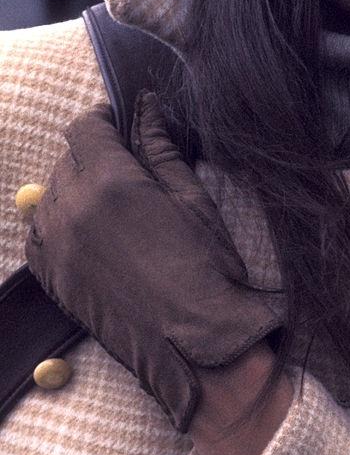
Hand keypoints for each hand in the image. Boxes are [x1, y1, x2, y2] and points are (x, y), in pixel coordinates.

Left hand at [26, 93, 281, 432]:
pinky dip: (58, 222)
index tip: (120, 121)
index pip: (85, 128)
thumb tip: (146, 106)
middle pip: (67, 159)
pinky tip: (91, 229)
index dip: (104, 118)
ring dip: (74, 185)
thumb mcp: (192, 198)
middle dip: (94, 152)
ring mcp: (57, 248)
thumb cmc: (206, 270)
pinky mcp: (53, 280)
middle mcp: (73, 211)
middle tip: (128, 163)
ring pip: (49, 195)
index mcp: (111, 184)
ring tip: (113, 199)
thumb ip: (160, 147)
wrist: (197, 347)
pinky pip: (39, 235)